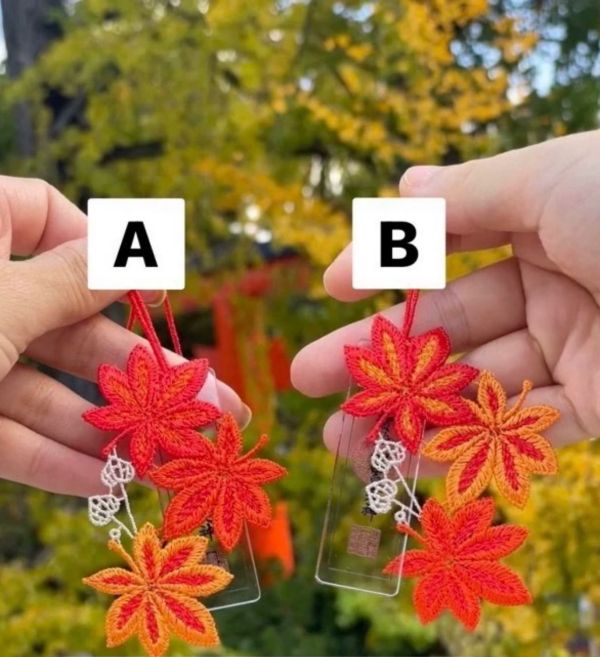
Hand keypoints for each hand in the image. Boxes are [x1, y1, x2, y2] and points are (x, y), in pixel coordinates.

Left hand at [0, 176, 247, 495]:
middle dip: (140, 368)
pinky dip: (53, 460)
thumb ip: (68, 279)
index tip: (152, 289)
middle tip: (211, 399)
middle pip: (66, 321)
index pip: (46, 214)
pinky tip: (105, 482)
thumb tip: (135, 252)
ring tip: (172, 454)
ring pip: (42, 387)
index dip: (104, 247)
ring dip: (108, 425)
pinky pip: (5, 436)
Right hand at [292, 130, 599, 465]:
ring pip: (474, 388)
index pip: (448, 249)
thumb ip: (465, 193)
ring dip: (407, 416)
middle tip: (310, 377)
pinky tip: (405, 460)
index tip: (333, 287)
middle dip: (376, 355)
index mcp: (543, 223)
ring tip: (341, 440)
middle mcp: (555, 286)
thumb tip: (403, 184)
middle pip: (447, 329)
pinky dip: (461, 446)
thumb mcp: (546, 182)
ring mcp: (575, 350)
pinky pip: (518, 430)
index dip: (387, 269)